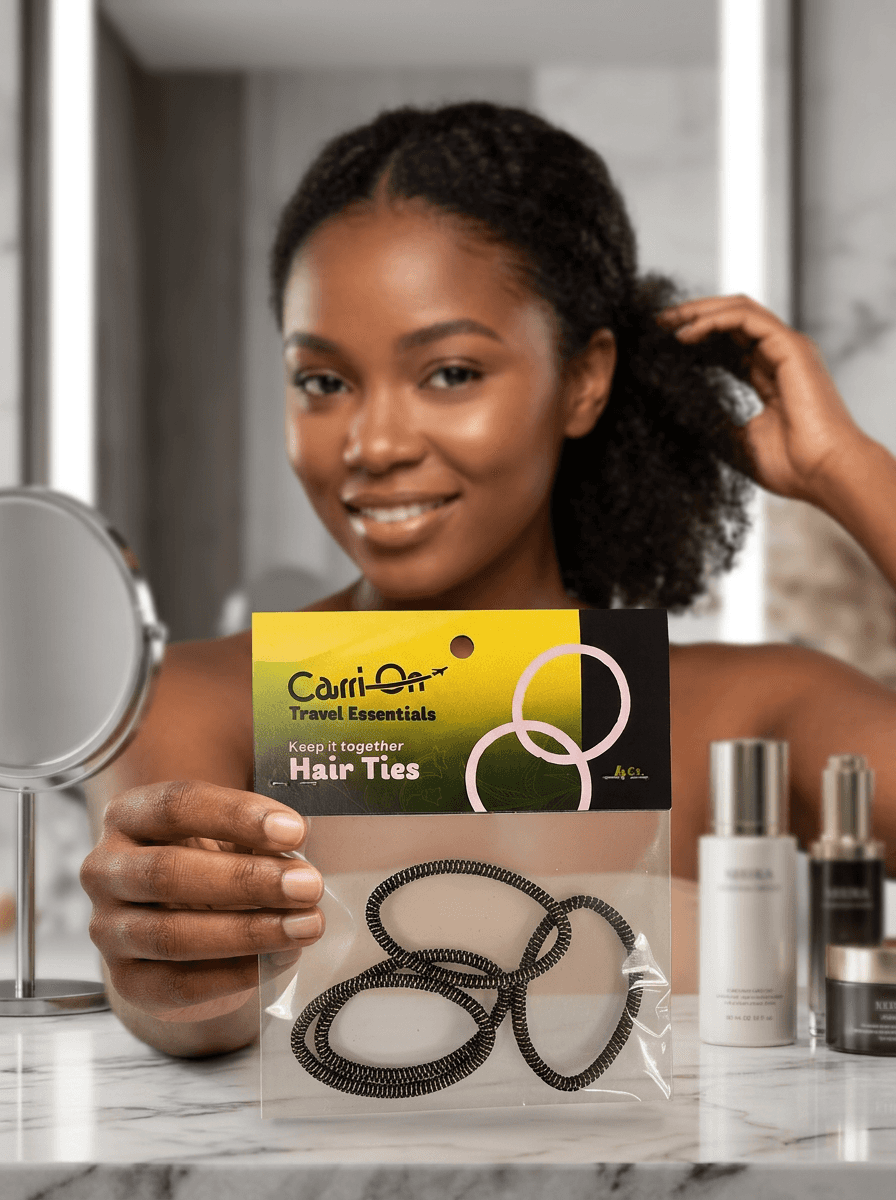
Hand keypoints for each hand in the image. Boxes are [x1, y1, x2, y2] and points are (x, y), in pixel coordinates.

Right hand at [81, 781, 323, 1023]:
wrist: (184, 924)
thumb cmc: (216, 860)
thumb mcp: (231, 828)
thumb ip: (261, 821)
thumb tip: (302, 831)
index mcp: (129, 815)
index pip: (177, 805)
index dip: (237, 816)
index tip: (295, 830)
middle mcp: (105, 870)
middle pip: (168, 872)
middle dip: (247, 880)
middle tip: (309, 885)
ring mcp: (108, 929)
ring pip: (171, 934)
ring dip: (248, 931)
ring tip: (307, 925)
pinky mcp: (127, 981)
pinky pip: (178, 984)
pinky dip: (235, 974)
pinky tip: (282, 959)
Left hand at [658, 294, 866, 504]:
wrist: (822, 473)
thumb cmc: (790, 467)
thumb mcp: (738, 443)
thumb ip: (716, 422)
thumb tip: (683, 413)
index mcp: (769, 377)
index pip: (729, 344)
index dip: (697, 338)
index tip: (662, 343)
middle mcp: (779, 356)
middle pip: (732, 319)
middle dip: (693, 316)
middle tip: (658, 322)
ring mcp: (787, 348)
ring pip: (739, 309)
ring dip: (699, 311)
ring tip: (666, 322)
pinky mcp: (790, 346)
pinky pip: (746, 319)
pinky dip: (713, 320)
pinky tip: (686, 334)